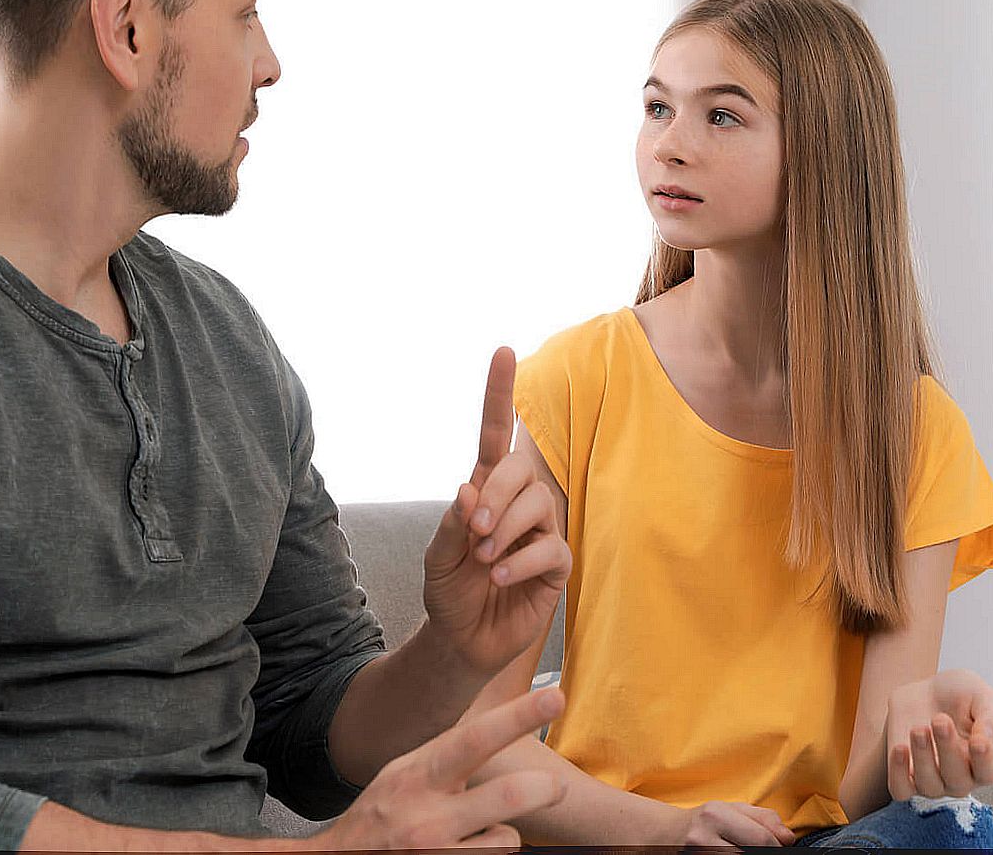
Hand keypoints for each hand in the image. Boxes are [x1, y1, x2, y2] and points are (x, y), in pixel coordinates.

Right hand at [310, 687, 566, 850]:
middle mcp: (429, 817)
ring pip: (508, 839)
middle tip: (557, 785)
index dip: (518, 716)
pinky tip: (462, 851)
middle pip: (508, 795)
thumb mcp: (401, 775)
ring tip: (476, 832)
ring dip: (502, 835)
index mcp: (418, 776)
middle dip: (543, 787)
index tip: (554, 696)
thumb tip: (497, 724)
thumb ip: (443, 756)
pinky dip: (484, 854)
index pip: (476, 739)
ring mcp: (438, 853)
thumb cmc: (378, 818)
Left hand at [421, 348, 571, 675]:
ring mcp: (540, 532)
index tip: (504, 351)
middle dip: (498, 494)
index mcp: (485, 490)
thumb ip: (452, 524)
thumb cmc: (448, 591)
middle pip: (520, 469)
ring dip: (507, 530)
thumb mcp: (437, 557)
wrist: (461, 640)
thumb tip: (470, 488)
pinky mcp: (555, 566)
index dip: (499, 393)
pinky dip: (522, 561)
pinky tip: (501, 578)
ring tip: (485, 560)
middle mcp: (517, 504)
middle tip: (476, 531)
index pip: (495, 433)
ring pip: (540, 504)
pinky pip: (551, 549)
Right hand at [666, 801, 794, 846]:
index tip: (780, 848)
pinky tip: (734, 854)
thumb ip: (764, 818)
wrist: (667, 834)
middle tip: (766, 851)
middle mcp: (703, 838)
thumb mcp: (733, 810)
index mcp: (716, 815)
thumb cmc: (705, 822)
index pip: (762, 838)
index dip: (777, 847)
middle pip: (752, 854)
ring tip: (744, 850)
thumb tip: (788, 838)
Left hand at [885, 668, 992, 799]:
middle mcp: (962, 778)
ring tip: (919, 729)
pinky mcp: (906, 775)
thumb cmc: (962, 696)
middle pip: (957, 780)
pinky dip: (898, 774)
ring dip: (922, 758)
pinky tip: (900, 748)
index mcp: (987, 761)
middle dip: (947, 750)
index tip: (977, 741)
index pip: (988, 773)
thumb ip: (992, 719)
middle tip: (940, 720)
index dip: (983, 760)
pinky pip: (901, 789)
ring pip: (929, 785)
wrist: (927, 690)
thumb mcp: (983, 697)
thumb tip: (985, 741)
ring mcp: (934, 780)